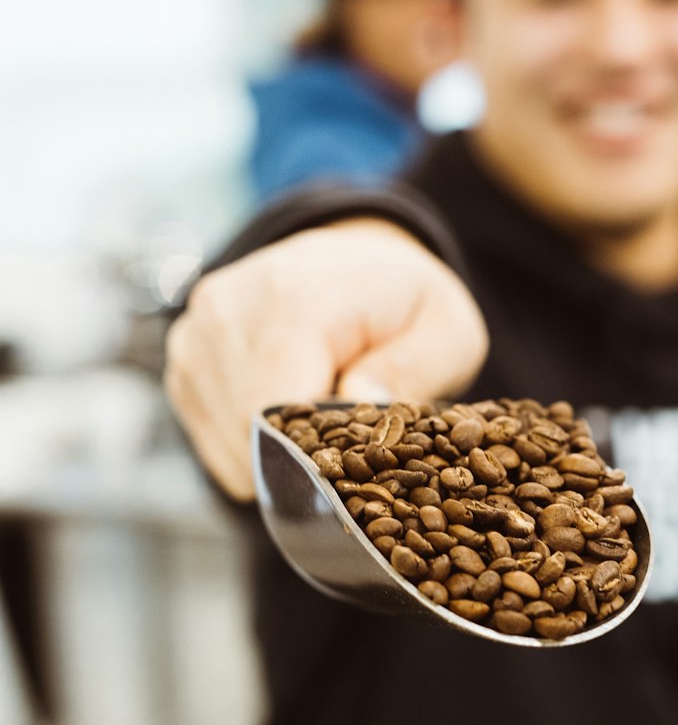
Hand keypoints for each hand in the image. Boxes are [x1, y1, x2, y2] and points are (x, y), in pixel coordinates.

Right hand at [165, 218, 488, 498]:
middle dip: (301, 462)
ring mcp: (196, 335)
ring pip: (229, 447)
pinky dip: (254, 446)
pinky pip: (214, 442)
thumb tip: (360, 399)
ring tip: (321, 420)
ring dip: (277, 455)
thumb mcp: (447, 332)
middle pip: (248, 435)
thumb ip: (413, 369)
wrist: (357, 258)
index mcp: (295, 296)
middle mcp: (229, 310)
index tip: (359, 466)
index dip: (319, 457)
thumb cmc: (407, 304)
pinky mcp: (183, 360)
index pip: (279, 411)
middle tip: (349, 451)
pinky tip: (291, 414)